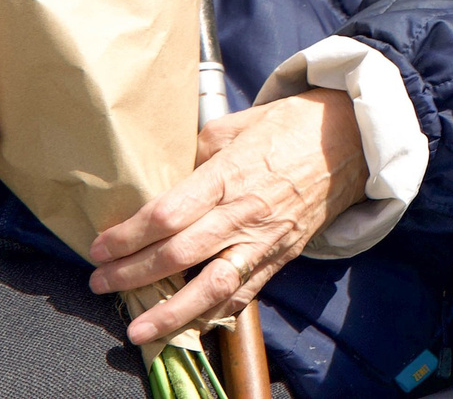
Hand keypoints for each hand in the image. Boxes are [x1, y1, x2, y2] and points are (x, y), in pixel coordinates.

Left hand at [88, 88, 365, 342]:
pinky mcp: (282, 255)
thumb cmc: (291, 124)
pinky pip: (246, 293)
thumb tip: (166, 179)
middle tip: (99, 282)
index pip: (168, 214)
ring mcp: (265, 239)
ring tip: (137, 328)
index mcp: (229, 174)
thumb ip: (198, 154)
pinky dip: (217, 315)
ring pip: (213, 286)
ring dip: (171, 312)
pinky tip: (190, 326)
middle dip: (132, 273)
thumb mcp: (236, 124)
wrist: (352, 138)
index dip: (128, 236)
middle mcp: (244, 212)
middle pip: (179, 253)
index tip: (100, 246)